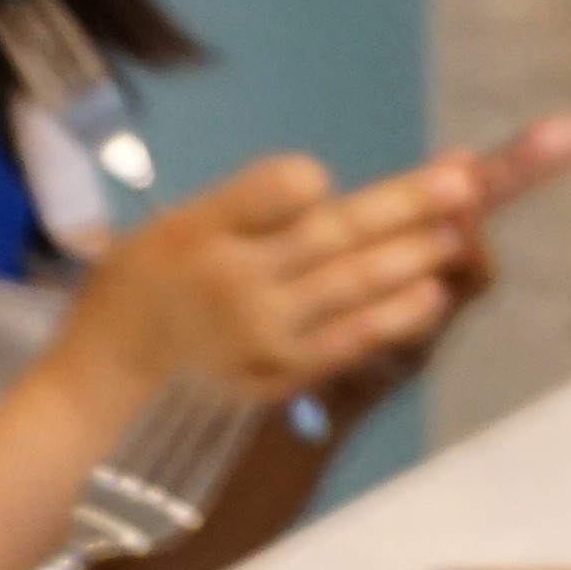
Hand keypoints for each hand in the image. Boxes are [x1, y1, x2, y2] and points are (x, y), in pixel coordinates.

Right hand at [65, 151, 471, 409]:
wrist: (107, 394)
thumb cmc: (139, 300)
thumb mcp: (166, 234)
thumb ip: (240, 210)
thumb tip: (318, 185)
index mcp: (202, 231)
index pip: (273, 188)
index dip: (310, 180)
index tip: (333, 175)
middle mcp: (237, 278)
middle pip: (335, 231)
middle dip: (406, 203)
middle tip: (464, 180)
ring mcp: (266, 331)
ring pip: (354, 283)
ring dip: (416, 255)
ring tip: (463, 228)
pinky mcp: (285, 375)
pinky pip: (352, 339)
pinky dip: (396, 316)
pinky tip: (434, 295)